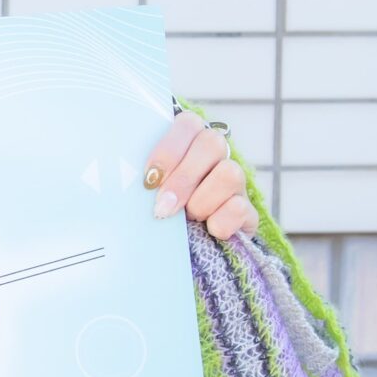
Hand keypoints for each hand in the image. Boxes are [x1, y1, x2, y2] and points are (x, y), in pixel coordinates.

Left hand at [143, 109, 255, 240]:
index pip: (189, 124)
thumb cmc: (153, 211)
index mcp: (189, 142)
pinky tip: (208, 231)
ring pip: (230, 173)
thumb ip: (141, 179)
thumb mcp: (144, 191)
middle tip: (162, 206)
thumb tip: (128, 179)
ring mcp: (236, 183)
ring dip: (202, 201)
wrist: (174, 253)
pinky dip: (220, 222)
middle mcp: (216, 156)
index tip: (149, 179)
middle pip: (213, 143)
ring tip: (187, 219)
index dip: (169, 149)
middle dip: (184, 179)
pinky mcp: (247, 212)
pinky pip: (240, 208)